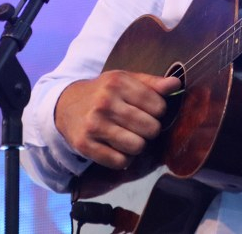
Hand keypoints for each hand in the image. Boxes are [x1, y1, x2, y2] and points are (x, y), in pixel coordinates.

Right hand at [54, 70, 180, 169]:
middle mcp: (105, 102)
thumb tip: (176, 85)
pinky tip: (117, 148)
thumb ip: (152, 83)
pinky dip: (123, 159)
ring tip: (128, 137)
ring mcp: (94, 125)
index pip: (159, 106)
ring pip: (137, 147)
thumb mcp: (125, 80)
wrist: (65, 105)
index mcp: (118, 82)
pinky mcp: (85, 145)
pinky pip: (120, 162)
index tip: (147, 110)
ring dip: (137, 145)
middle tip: (138, 126)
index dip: (158, 111)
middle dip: (149, 130)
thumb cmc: (103, 92)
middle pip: (151, 129)